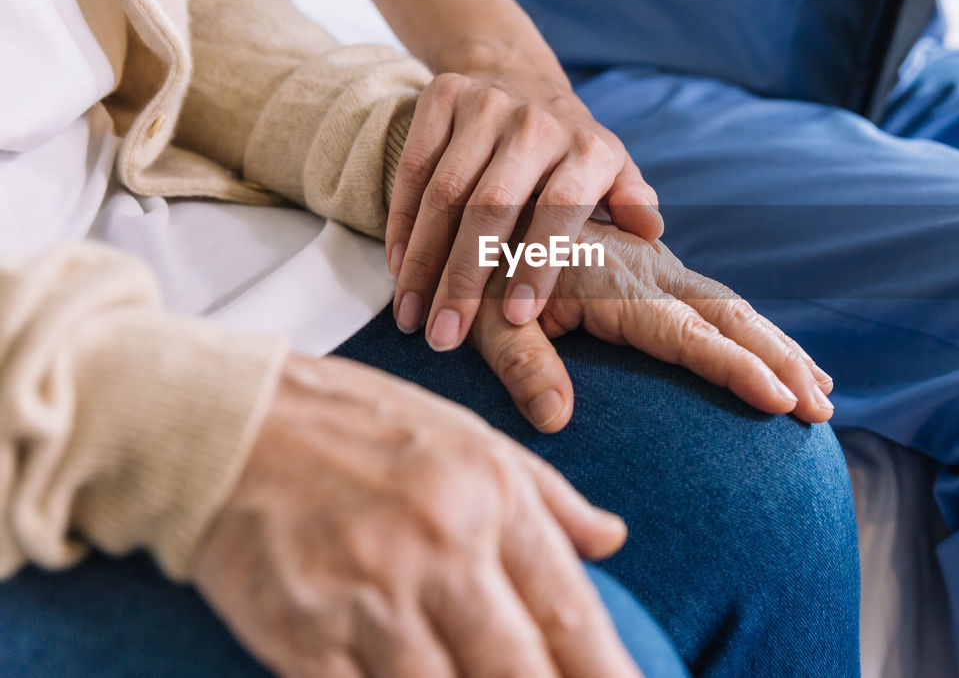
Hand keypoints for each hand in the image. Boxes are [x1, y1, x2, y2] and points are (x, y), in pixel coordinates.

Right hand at [193, 354, 639, 677]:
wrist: (228, 422)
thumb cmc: (358, 427)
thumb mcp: (469, 438)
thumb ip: (548, 497)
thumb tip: (613, 540)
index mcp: (489, 498)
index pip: (569, 610)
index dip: (608, 672)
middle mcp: (440, 548)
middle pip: (521, 667)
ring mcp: (370, 597)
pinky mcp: (304, 638)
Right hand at [388, 65, 662, 352]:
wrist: (520, 76)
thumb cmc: (570, 150)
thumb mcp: (614, 171)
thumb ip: (633, 203)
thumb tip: (650, 232)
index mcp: (586, 148)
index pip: (560, 208)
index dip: (538, 263)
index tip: (516, 317)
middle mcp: (536, 123)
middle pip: (491, 206)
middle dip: (464, 278)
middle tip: (445, 337)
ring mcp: (485, 105)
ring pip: (444, 191)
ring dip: (424, 260)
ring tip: (412, 317)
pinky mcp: (442, 96)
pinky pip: (413, 166)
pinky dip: (401, 221)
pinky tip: (400, 268)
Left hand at [468, 221, 835, 432]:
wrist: (480, 215)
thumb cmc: (478, 278)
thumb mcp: (484, 322)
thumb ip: (520, 364)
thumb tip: (557, 420)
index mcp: (611, 282)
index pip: (688, 332)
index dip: (738, 367)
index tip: (783, 400)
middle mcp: (644, 269)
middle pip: (728, 315)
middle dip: (780, 360)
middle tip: (821, 409)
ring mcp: (654, 269)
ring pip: (732, 307)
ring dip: (780, 348)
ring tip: (823, 391)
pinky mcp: (654, 274)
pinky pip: (716, 304)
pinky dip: (756, 334)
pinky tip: (783, 361)